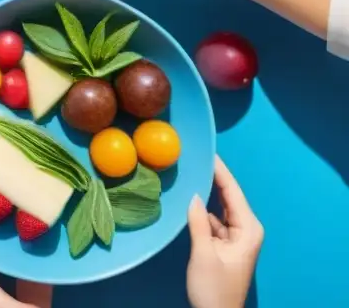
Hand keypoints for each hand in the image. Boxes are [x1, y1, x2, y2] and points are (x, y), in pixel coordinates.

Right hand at [186, 158, 262, 307]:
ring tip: (188, 172)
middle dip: (213, 177)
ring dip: (206, 192)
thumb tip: (193, 194)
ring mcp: (236, 237)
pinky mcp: (224, 244)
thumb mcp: (204, 253)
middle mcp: (246, 229)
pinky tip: (187, 199)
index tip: (206, 150)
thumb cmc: (214, 287)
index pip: (233, 192)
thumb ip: (198, 221)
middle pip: (228, 196)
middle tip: (193, 156)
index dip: (220, 170)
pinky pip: (214, 219)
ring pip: (220, 207)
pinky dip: (202, 209)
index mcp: (248, 229)